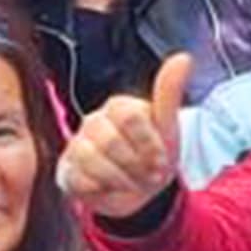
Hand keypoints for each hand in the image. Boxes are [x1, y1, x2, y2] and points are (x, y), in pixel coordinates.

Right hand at [60, 51, 194, 224]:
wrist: (139, 192)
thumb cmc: (153, 156)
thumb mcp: (168, 128)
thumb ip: (170, 93)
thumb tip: (183, 57)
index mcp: (119, 107)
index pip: (130, 117)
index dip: (148, 144)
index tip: (161, 161)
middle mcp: (94, 121)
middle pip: (110, 141)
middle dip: (136, 166)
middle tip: (148, 176)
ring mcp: (77, 145)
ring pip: (92, 160)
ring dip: (121, 180)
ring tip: (133, 184)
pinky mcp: (67, 170)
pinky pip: (80, 179)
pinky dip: (102, 190)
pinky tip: (112, 188)